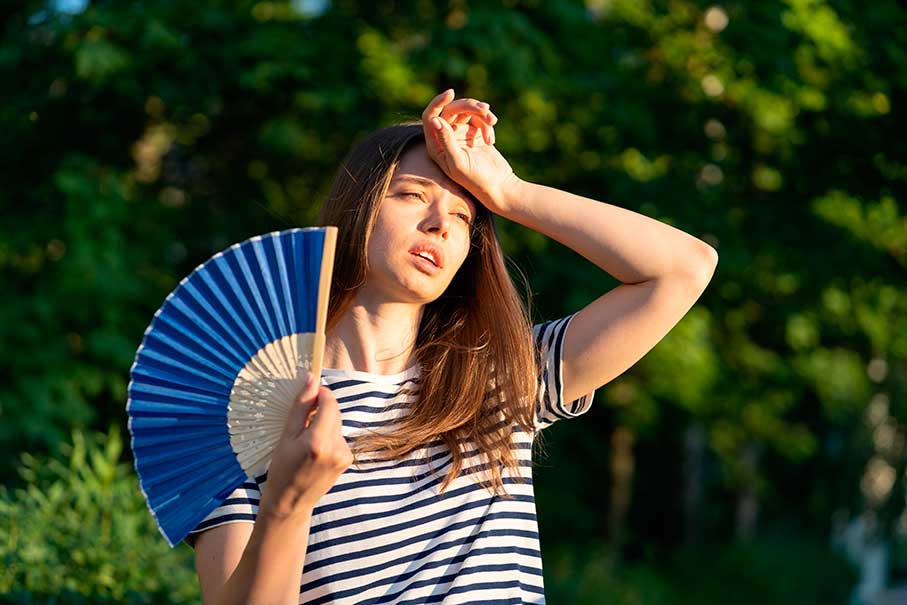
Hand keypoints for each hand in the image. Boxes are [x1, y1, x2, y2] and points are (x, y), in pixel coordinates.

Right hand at [259, 373, 352, 518]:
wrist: (290, 504)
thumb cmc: (282, 469)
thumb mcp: (286, 436)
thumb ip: (301, 407)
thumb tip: (312, 378)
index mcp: (318, 441)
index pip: (330, 403)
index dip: (321, 394)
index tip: (309, 394)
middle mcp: (336, 448)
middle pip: (334, 412)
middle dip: (321, 410)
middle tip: (301, 423)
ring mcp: (345, 455)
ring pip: (337, 424)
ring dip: (324, 425)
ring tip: (305, 442)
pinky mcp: (348, 460)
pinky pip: (339, 437)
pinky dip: (328, 437)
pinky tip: (315, 452)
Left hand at [421, 89, 520, 215]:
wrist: (499, 186)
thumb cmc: (475, 179)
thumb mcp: (458, 161)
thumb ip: (446, 140)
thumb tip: (435, 119)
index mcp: (436, 146)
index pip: (431, 117)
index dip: (438, 102)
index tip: (451, 93)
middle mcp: (446, 139)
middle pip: (451, 110)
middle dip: (468, 106)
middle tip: (485, 109)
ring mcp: (461, 136)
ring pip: (467, 112)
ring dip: (481, 113)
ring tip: (493, 121)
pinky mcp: (475, 134)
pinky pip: (479, 119)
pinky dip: (487, 125)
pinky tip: (491, 141)